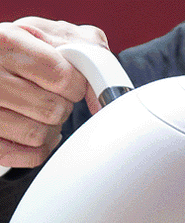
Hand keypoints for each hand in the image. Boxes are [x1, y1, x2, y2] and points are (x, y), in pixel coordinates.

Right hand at [0, 17, 107, 170]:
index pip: (63, 77)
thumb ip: (84, 48)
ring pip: (40, 135)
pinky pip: (31, 155)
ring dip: (49, 127)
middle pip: (53, 109)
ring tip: (37, 109)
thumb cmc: (18, 51)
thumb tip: (105, 88)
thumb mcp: (46, 35)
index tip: (71, 83)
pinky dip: (39, 147)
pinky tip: (31, 126)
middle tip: (48, 94)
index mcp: (5, 42)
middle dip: (61, 105)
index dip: (75, 85)